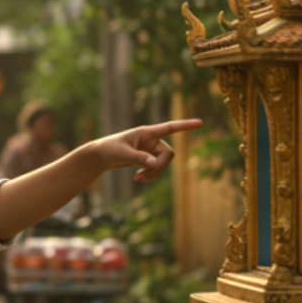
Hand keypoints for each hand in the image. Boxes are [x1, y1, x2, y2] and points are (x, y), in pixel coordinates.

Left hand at [87, 119, 201, 183]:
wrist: (101, 155)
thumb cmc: (109, 149)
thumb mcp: (122, 154)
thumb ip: (138, 158)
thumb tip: (154, 163)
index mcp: (146, 132)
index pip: (169, 127)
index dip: (185, 126)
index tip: (200, 122)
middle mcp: (152, 139)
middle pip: (168, 154)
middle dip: (159, 168)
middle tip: (143, 177)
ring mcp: (151, 149)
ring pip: (164, 163)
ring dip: (154, 173)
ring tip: (138, 179)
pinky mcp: (148, 157)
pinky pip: (157, 167)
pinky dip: (150, 175)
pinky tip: (138, 179)